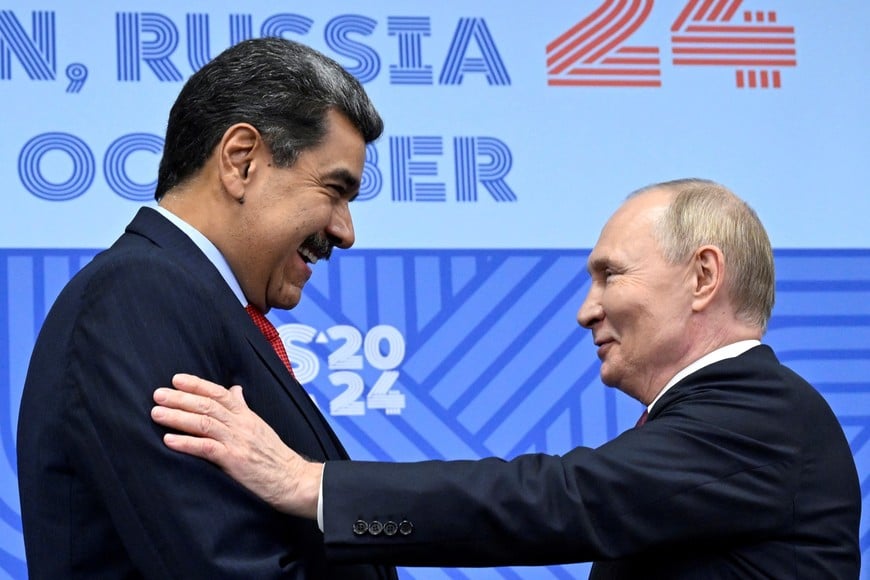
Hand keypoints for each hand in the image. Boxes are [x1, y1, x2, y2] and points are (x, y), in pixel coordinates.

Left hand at [151, 373, 321, 518]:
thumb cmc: (275, 456)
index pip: (220, 394)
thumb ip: (244, 408)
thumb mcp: (260, 427)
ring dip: (178, 417)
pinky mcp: (235, 460)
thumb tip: (235, 390)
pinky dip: (187, 443)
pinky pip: (207, 448)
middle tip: (157, 394)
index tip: (176, 379)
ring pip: (204, 423)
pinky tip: (169, 440)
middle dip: (180, 398)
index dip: (197, 385)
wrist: (293, 479)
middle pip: (207, 406)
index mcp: (247, 416)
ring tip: (157, 413)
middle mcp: (241, 424)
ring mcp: (238, 441)